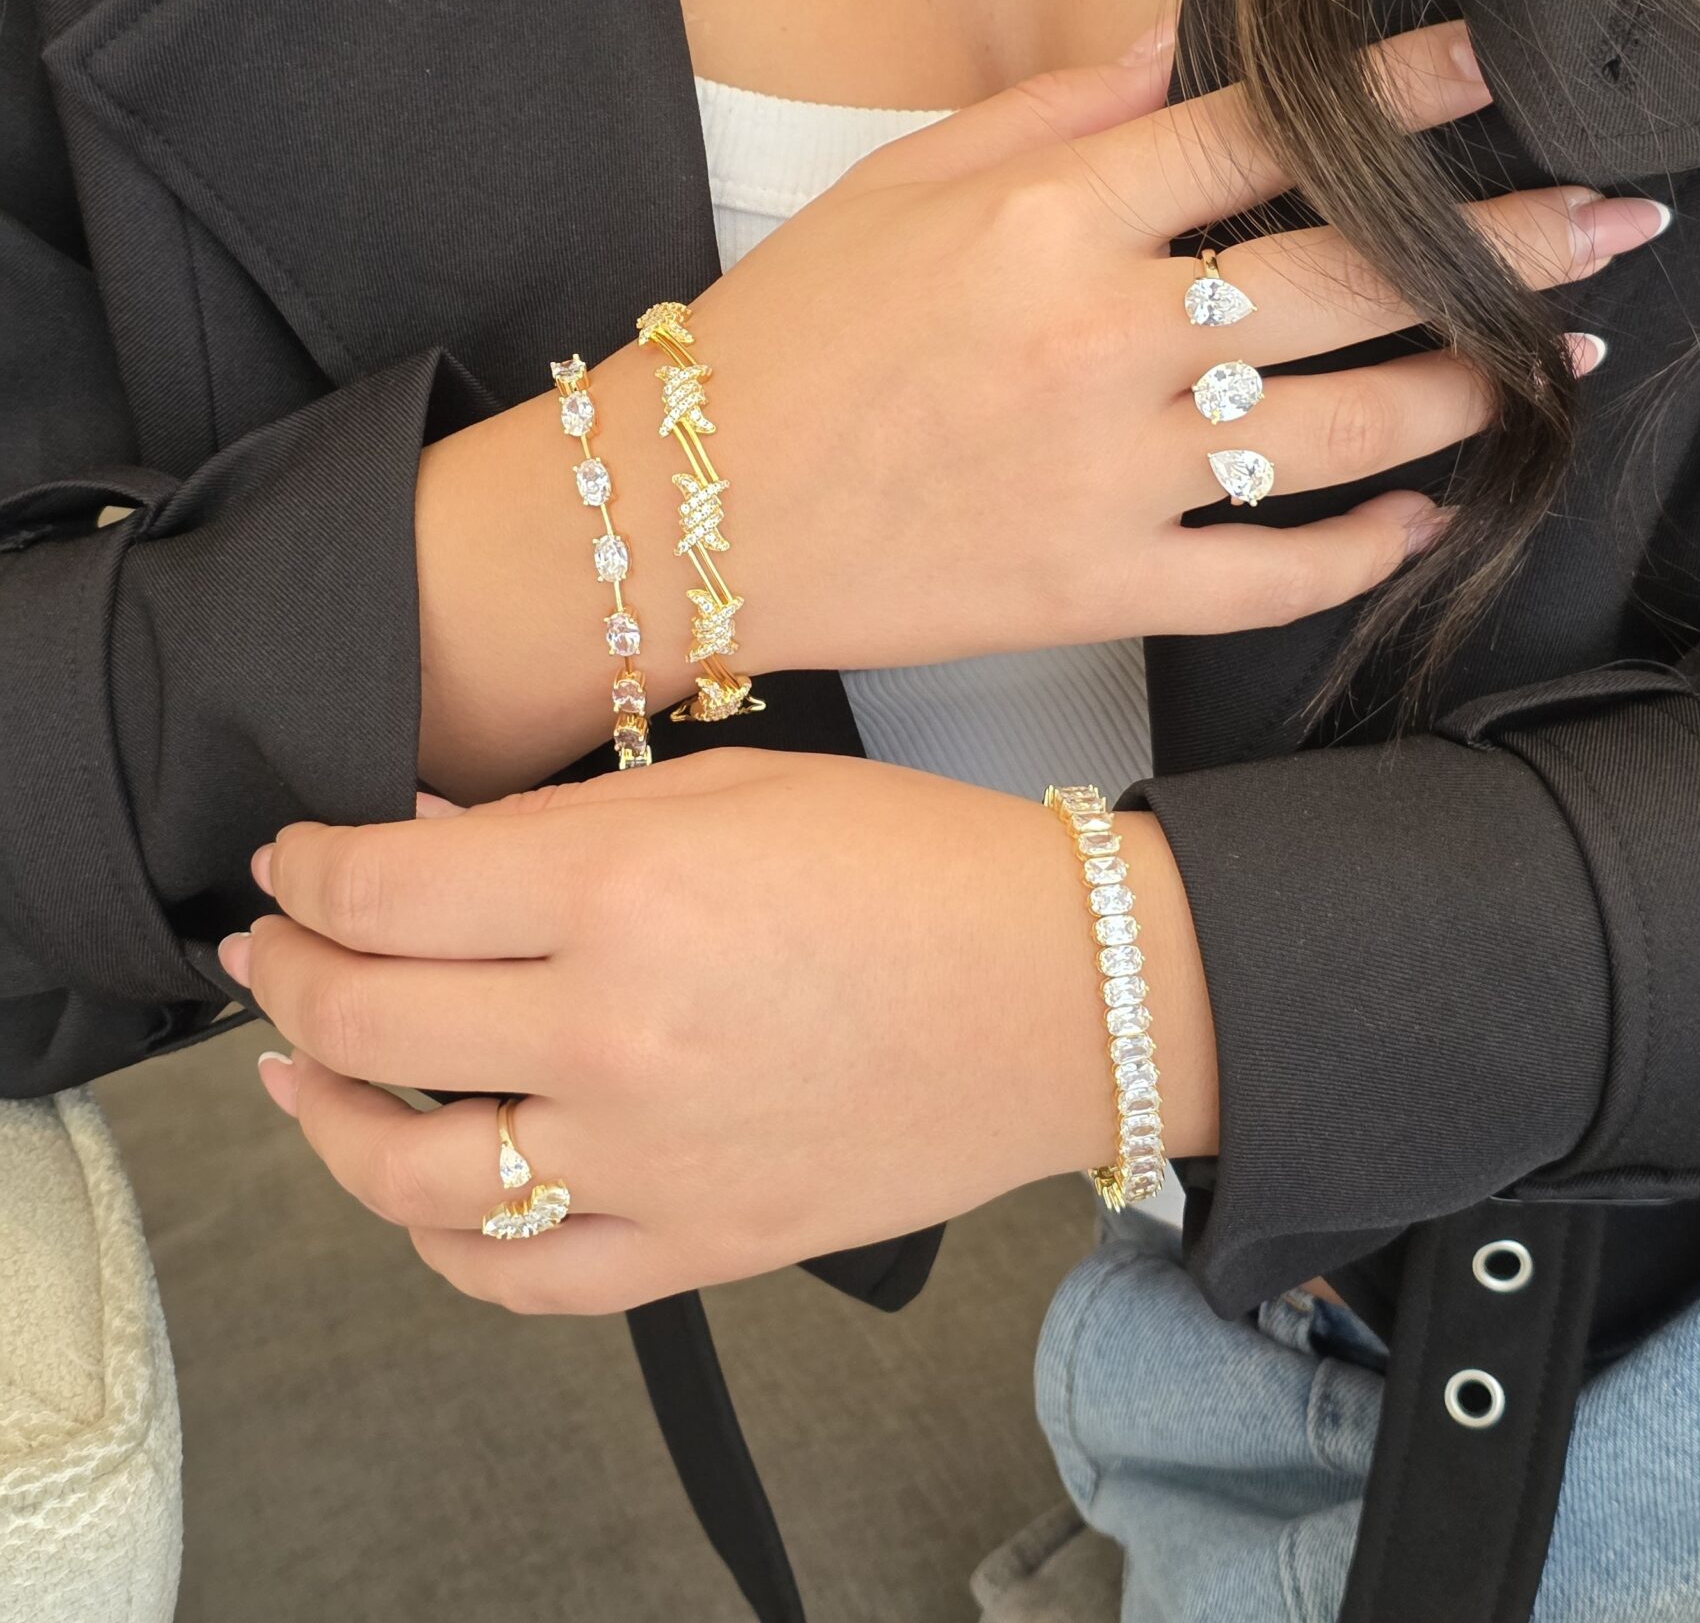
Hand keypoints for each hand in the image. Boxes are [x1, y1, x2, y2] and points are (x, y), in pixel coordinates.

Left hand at [225, 753, 1217, 1311]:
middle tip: (272, 941)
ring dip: (317, 1115)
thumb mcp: (731, 787)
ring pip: (403, 1172)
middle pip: (363, 1016)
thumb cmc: (916, 863)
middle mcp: (612, 1031)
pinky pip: (516, 1276)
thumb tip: (422, 845)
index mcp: (622, 889)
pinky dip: (439, 1238)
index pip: (382, 892)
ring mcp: (647, 1158)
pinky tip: (416, 1193)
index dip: (308, 869)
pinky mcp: (695, 1246)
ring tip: (295, 1074)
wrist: (1062, 990)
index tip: (296, 859)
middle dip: (288, 967)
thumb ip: (559, 825)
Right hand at [415, 20, 1663, 790]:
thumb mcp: (901, 179)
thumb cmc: (788, 331)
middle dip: (1502, 240)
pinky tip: (1427, 515)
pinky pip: (1269, 576)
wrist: (684, 510)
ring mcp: (1109, 473)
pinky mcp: (1099, 588)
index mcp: (1049, 215)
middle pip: (1348, 273)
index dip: (1394, 94)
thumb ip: (1052, 107)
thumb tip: (1185, 41)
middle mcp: (1100, 336)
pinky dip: (1362, 550)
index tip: (1488, 72)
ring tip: (1551, 358)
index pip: (1262, 131)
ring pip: (1341, 427)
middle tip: (1616, 219)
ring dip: (1467, 387)